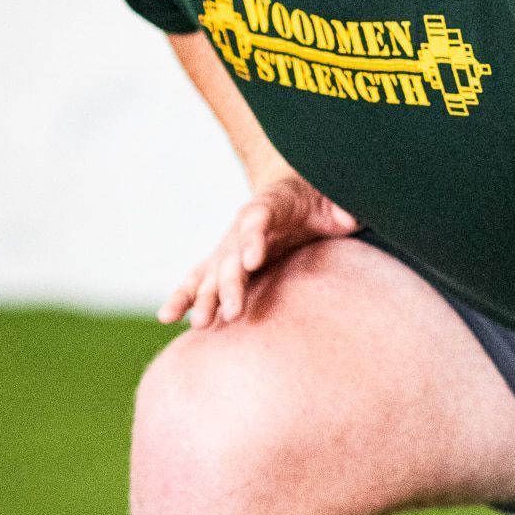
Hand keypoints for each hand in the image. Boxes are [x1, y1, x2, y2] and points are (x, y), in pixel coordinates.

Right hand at [157, 173, 357, 328]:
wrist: (296, 191)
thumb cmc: (321, 196)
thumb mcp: (336, 195)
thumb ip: (340, 205)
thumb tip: (345, 216)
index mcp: (272, 202)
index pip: (257, 218)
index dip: (252, 238)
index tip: (251, 262)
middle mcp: (245, 224)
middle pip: (232, 254)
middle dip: (230, 284)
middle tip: (231, 312)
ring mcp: (233, 244)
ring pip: (213, 271)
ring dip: (205, 297)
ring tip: (199, 324)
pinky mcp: (228, 262)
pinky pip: (202, 280)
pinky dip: (186, 296)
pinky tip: (168, 317)